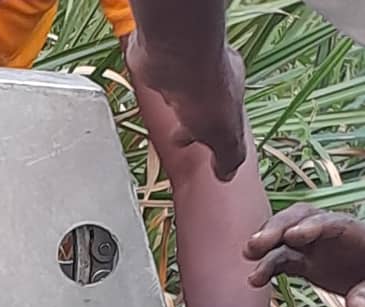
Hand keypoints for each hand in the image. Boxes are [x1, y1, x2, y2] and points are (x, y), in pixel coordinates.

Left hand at [125, 34, 246, 181]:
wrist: (175, 58)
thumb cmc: (205, 95)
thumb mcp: (224, 137)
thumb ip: (228, 156)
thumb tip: (227, 175)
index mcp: (231, 87)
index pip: (227, 115)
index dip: (217, 135)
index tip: (208, 152)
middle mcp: (210, 72)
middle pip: (202, 102)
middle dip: (192, 123)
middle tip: (180, 140)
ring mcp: (182, 65)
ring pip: (180, 90)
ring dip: (175, 107)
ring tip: (164, 124)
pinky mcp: (156, 62)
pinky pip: (156, 79)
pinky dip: (155, 92)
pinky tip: (147, 102)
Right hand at [245, 204, 364, 306]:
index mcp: (356, 234)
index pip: (331, 222)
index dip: (311, 227)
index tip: (291, 237)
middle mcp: (331, 236)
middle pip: (302, 218)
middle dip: (278, 227)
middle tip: (257, 243)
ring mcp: (315, 248)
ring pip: (285, 236)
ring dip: (266, 244)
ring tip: (248, 255)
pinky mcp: (304, 263)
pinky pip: (282, 259)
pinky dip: (267, 265)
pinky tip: (254, 278)